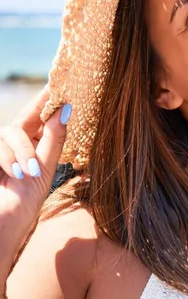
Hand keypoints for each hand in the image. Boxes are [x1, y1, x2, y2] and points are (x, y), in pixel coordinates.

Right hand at [0, 86, 70, 273]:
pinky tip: (13, 175)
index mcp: (35, 144)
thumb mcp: (45, 168)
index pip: (41, 115)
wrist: (4, 223)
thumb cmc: (26, 200)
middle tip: (48, 119)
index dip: (48, 97)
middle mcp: (16, 143)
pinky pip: (0, 146)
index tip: (60, 79)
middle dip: (36, 124)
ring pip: (12, 132)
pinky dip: (9, 160)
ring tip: (26, 174)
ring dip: (22, 153)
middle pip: (24, 120)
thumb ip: (53, 138)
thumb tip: (66, 108)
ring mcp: (1, 149)